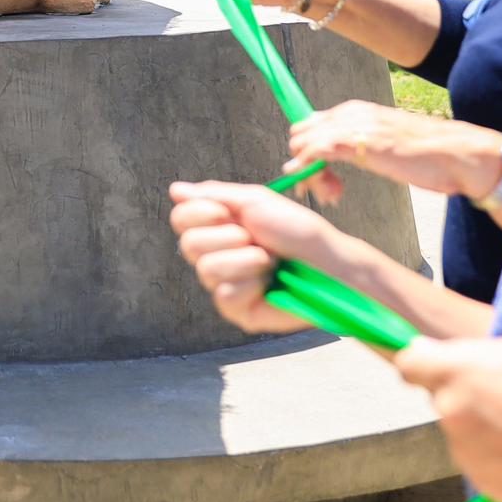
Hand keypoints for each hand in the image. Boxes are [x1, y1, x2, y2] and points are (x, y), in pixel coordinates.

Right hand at [169, 179, 363, 334]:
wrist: (327, 262)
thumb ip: (214, 195)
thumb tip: (174, 190)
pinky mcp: (237, 311)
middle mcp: (216, 255)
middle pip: (189, 244)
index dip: (200, 213)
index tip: (229, 213)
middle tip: (258, 239)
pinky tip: (268, 284)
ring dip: (245, 260)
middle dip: (229, 237)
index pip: (180, 218)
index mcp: (218, 227)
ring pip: (207, 270)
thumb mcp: (255, 201)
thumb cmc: (297, 231)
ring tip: (270, 261)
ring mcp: (224, 284)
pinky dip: (251, 283)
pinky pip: (225, 294)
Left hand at [282, 101, 501, 206]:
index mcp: (357, 110)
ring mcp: (352, 125)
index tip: (323, 179)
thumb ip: (363, 144)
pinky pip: (314, 152)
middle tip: (327, 190)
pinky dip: (309, 171)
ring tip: (333, 196)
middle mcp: (351, 112)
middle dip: (304, 162)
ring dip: (309, 174)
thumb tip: (346, 155)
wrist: (459, 155)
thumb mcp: (387, 144)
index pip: (313, 125)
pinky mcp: (357, 142)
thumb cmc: (430, 154)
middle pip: (302, 133)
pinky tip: (322, 189)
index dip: (309, 152)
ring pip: (304, 144)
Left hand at [393, 335, 501, 501]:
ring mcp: (466, 455)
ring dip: (487, 432)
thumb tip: (425, 354)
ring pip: (466, 437)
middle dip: (468, 399)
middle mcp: (450, 415)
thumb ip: (466, 355)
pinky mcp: (484, 487)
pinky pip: (486, 466)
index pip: (408, 365)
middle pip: (444, 402)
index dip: (424, 365)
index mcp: (455, 374)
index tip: (438, 367)